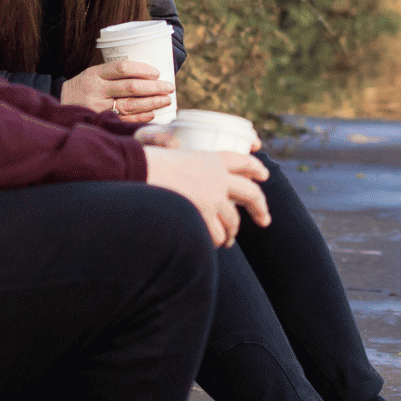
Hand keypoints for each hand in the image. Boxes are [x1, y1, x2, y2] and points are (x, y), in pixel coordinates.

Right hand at [62, 60, 174, 120]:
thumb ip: (114, 74)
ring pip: (130, 105)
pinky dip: (140, 117)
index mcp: (94, 74)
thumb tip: (149, 75)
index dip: (142, 70)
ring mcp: (97, 107)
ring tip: (166, 100)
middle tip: (169, 87)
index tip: (157, 73)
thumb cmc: (84, 88)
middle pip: (130, 87)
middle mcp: (96, 90)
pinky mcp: (100, 121)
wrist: (60, 106)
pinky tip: (152, 113)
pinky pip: (124, 120)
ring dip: (152, 102)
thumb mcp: (93, 75)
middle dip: (154, 88)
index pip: (122, 68)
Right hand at [143, 146, 270, 247]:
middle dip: (261, 208)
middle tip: (264, 220)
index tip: (264, 175)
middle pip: (251, 193)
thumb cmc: (144, 164)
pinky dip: (216, 241)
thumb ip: (186, 167)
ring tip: (228, 240)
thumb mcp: (171, 156)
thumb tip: (184, 174)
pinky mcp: (204, 216)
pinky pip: (218, 235)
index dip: (255, 168)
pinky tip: (212, 244)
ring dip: (232, 233)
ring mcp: (213, 198)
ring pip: (234, 221)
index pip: (242, 161)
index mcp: (210, 158)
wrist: (135, 172)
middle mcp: (217, 177)